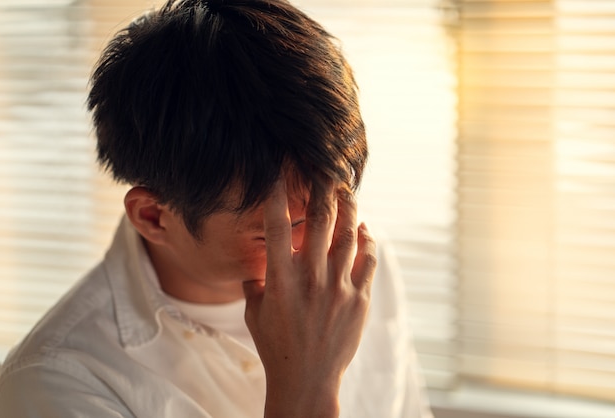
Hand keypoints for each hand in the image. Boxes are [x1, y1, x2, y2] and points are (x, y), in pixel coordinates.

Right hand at [243, 178, 376, 417]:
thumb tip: (256, 267)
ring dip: (348, 207)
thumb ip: (255, 284)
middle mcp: (311, 277)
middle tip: (324, 169)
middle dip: (322, 189)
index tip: (279, 172)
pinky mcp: (360, 298)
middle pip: (320, 220)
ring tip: (346, 189)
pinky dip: (367, 240)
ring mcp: (339, 287)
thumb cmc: (276, 347)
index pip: (277, 226)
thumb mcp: (254, 313)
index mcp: (280, 279)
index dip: (277, 194)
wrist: (307, 380)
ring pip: (349, 234)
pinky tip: (363, 228)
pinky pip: (368, 260)